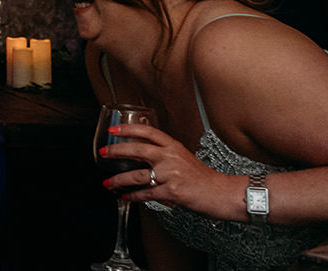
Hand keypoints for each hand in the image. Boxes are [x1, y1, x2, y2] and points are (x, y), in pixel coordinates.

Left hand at [101, 122, 232, 216]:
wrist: (224, 194)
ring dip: (118, 180)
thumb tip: (142, 156)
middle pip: (137, 149)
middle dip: (116, 151)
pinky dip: (134, 197)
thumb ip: (166, 155)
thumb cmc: (205, 179)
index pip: (148, 132)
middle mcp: (171, 157)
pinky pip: (147, 194)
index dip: (129, 129)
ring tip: (108, 183)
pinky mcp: (172, 192)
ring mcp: (171, 174)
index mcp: (174, 147)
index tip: (114, 130)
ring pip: (137, 175)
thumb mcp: (185, 159)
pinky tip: (126, 198)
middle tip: (103, 153)